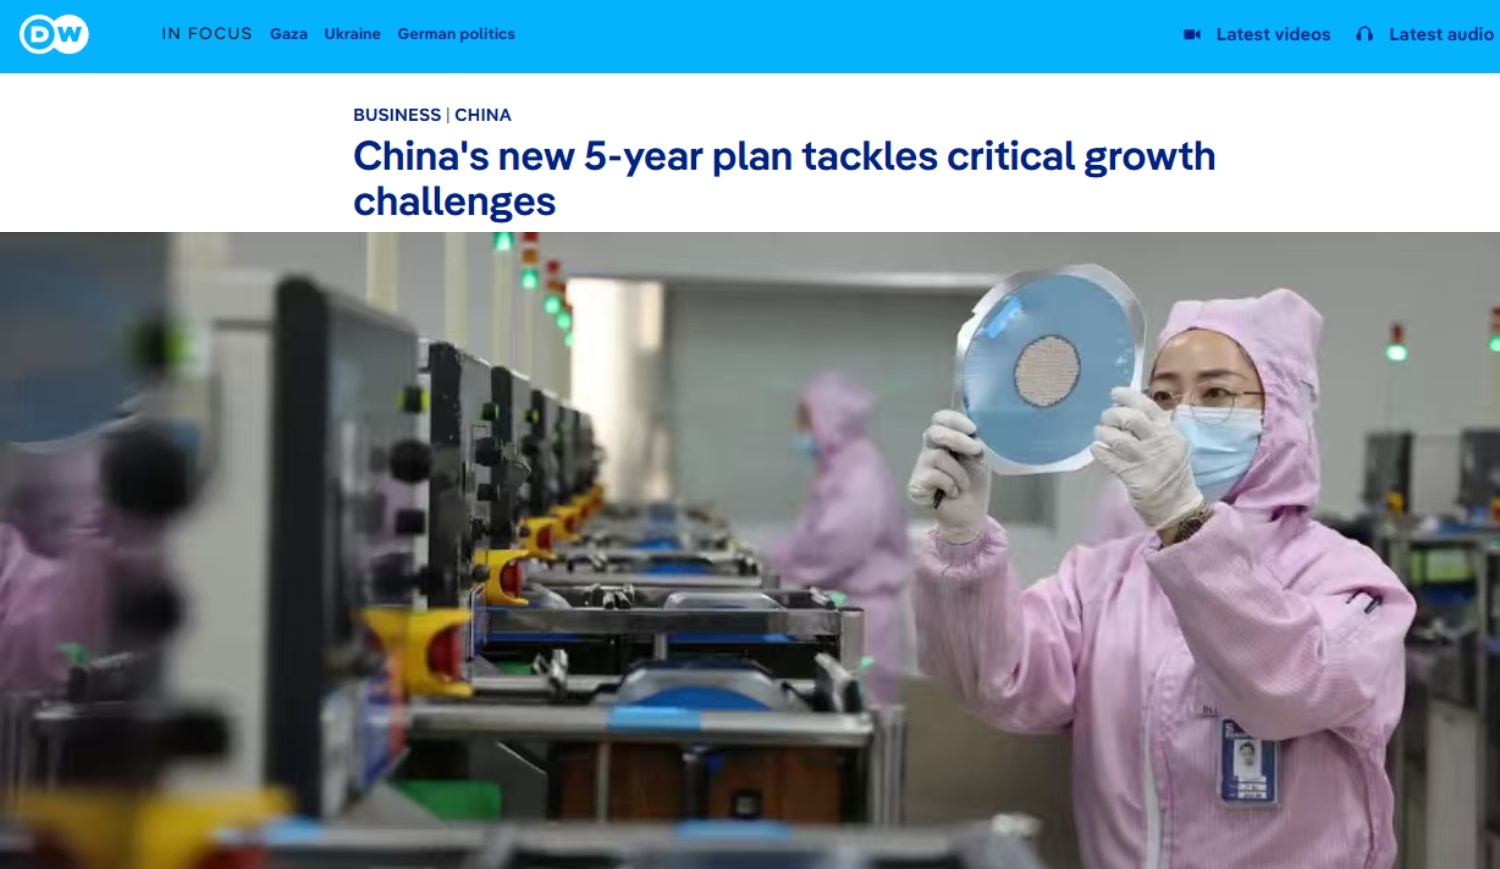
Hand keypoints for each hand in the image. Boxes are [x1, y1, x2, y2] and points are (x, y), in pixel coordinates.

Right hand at [908, 410, 990, 543]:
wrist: (970, 514)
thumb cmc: (974, 484)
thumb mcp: (979, 457)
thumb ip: (972, 440)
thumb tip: (968, 431)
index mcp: (945, 439)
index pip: (940, 418)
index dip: (954, 420)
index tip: (973, 430)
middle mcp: (930, 448)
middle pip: (935, 431)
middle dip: (958, 440)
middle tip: (976, 451)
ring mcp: (921, 465)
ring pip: (938, 456)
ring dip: (959, 472)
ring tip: (963, 485)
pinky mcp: (916, 483)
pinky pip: (934, 475)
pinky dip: (951, 485)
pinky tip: (951, 493)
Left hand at [1090, 388, 1203, 529]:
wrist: (1178, 505)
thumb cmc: (1172, 472)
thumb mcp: (1172, 445)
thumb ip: (1154, 429)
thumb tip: (1127, 411)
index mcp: (1169, 433)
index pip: (1149, 407)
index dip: (1129, 397)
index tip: (1114, 393)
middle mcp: (1159, 443)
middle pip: (1132, 419)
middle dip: (1113, 414)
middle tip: (1105, 418)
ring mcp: (1146, 461)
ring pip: (1118, 439)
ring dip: (1103, 433)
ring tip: (1099, 433)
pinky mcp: (1134, 478)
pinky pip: (1111, 460)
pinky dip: (1100, 452)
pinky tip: (1096, 449)